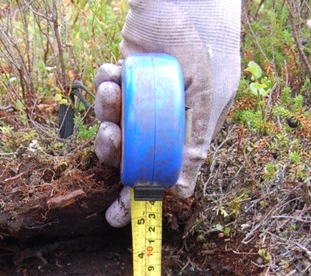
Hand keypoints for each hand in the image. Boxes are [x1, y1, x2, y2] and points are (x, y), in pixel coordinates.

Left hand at [95, 0, 241, 226]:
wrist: (193, 4)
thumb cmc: (209, 52)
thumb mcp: (208, 102)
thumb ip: (195, 145)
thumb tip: (183, 192)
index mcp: (178, 139)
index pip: (152, 177)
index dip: (133, 199)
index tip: (114, 219)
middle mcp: (155, 125)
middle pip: (124, 156)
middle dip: (111, 151)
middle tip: (110, 138)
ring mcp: (137, 103)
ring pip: (109, 125)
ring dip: (104, 114)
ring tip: (110, 92)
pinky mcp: (122, 79)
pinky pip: (103, 93)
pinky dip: (101, 86)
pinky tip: (112, 71)